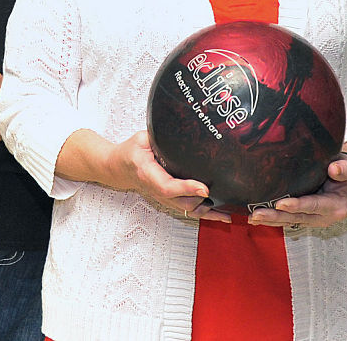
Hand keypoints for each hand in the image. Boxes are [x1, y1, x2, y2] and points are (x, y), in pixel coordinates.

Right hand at [110, 131, 227, 221]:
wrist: (120, 167)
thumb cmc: (130, 151)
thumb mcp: (140, 138)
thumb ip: (157, 136)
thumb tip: (181, 130)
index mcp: (147, 173)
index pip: (167, 186)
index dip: (186, 189)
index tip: (204, 188)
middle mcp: (155, 189)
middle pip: (181, 203)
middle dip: (202, 200)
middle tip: (220, 192)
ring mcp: (163, 198)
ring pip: (186, 210)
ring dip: (207, 211)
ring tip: (226, 211)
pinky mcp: (169, 201)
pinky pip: (188, 210)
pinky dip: (206, 214)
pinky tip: (221, 215)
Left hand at [247, 155, 346, 228]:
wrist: (345, 176)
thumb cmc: (346, 170)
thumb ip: (344, 169)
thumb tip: (334, 169)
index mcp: (336, 206)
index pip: (314, 206)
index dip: (298, 205)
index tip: (280, 204)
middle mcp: (325, 217)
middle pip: (298, 217)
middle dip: (276, 216)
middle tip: (257, 214)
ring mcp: (313, 219)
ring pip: (289, 221)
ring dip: (270, 220)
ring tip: (252, 218)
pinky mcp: (304, 218)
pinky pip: (287, 220)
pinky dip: (272, 220)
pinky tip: (256, 219)